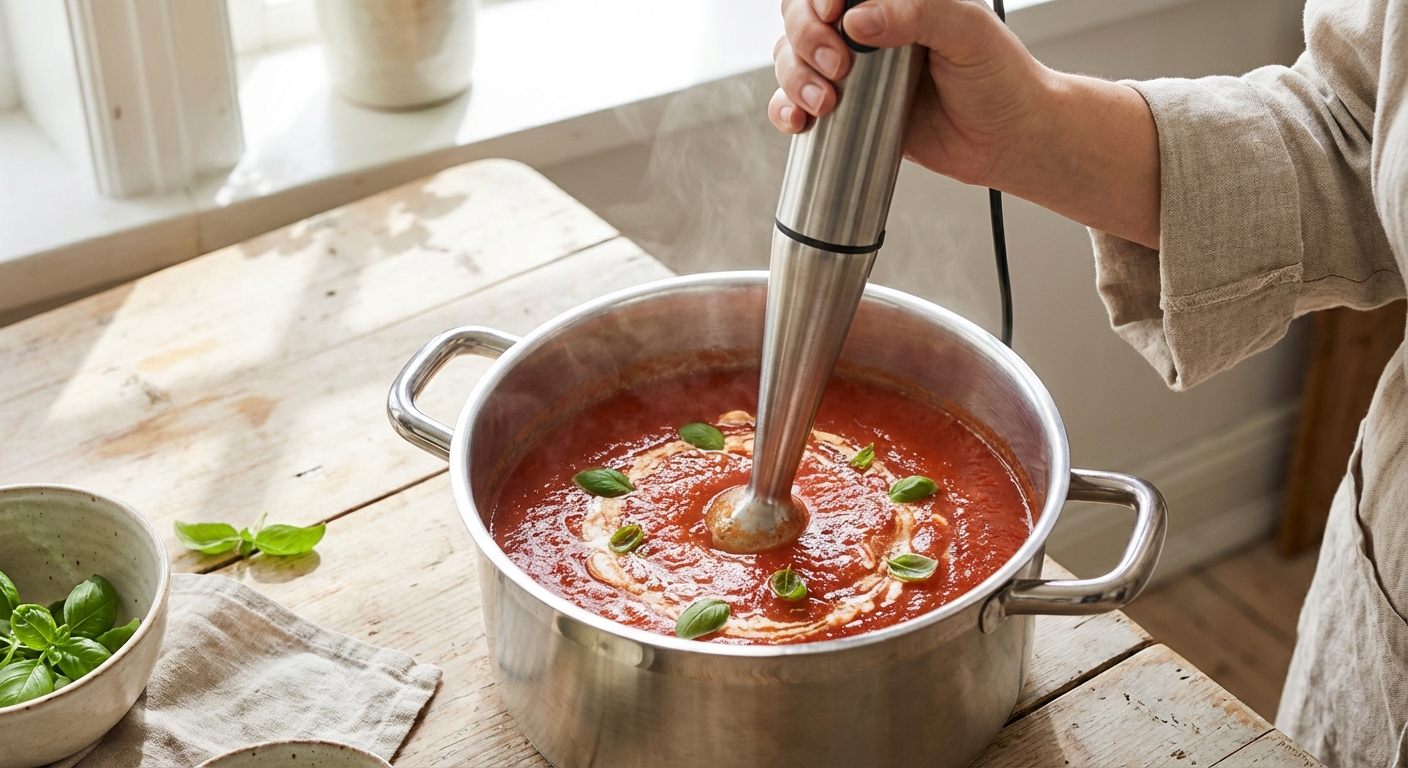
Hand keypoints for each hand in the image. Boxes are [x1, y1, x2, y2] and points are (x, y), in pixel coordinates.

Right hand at [771, 0, 1047, 187]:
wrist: (1009, 140)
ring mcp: (853, 69)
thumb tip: (856, 20)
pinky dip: (785, 108)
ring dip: (794, 76)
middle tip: (836, 65)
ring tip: (826, 100)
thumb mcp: (967, 32)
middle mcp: (868, 27)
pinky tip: (799, 119)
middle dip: (806, 37)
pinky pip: (796, 102)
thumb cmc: (999, 78)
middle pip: (801, 15)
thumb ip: (915, 15)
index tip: (831, 12)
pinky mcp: (847, 109)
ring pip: (792, 57)